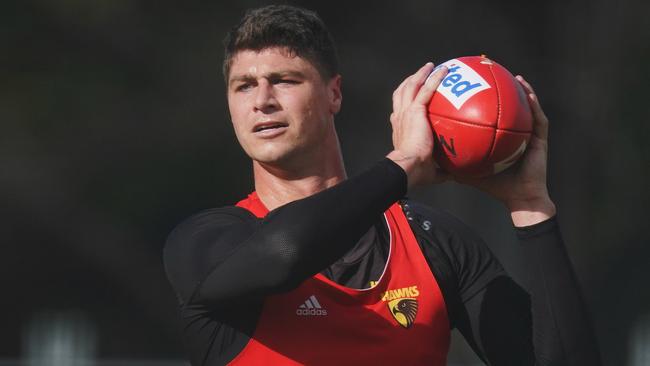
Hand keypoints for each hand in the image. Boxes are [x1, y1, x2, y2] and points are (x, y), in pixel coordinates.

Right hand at [387, 63, 449, 187]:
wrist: (408, 166)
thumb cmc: (416, 171)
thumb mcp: (431, 170)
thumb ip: (443, 169)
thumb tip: (458, 175)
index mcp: (400, 129)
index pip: (399, 112)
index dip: (405, 103)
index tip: (413, 100)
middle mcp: (400, 118)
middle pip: (401, 93)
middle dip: (410, 81)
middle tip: (421, 75)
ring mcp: (406, 112)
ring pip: (410, 86)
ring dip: (420, 74)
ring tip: (431, 67)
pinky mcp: (415, 111)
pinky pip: (425, 89)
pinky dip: (434, 78)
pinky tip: (444, 71)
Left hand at [455, 76, 555, 225]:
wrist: (519, 198)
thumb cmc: (496, 186)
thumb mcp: (470, 172)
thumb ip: (454, 162)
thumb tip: (434, 155)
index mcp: (499, 137)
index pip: (490, 116)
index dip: (482, 101)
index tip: (469, 87)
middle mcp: (513, 132)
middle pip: (506, 107)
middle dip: (499, 90)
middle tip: (488, 74)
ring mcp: (528, 134)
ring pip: (524, 107)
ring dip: (520, 90)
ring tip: (510, 75)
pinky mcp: (540, 138)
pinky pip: (537, 116)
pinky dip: (533, 103)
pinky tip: (527, 91)